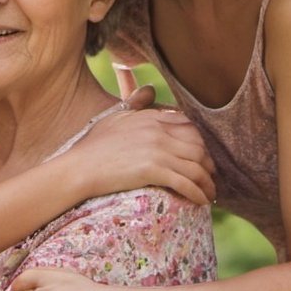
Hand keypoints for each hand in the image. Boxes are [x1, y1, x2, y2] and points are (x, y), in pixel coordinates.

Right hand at [77, 96, 216, 204]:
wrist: (80, 167)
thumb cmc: (93, 145)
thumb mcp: (115, 117)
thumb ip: (134, 102)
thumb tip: (149, 89)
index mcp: (151, 118)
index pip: (189, 126)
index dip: (200, 142)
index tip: (202, 156)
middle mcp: (158, 132)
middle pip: (198, 147)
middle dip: (209, 164)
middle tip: (210, 178)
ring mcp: (157, 150)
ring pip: (197, 167)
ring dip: (208, 183)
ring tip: (210, 194)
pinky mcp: (153, 170)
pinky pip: (186, 183)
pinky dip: (198, 193)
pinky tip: (201, 201)